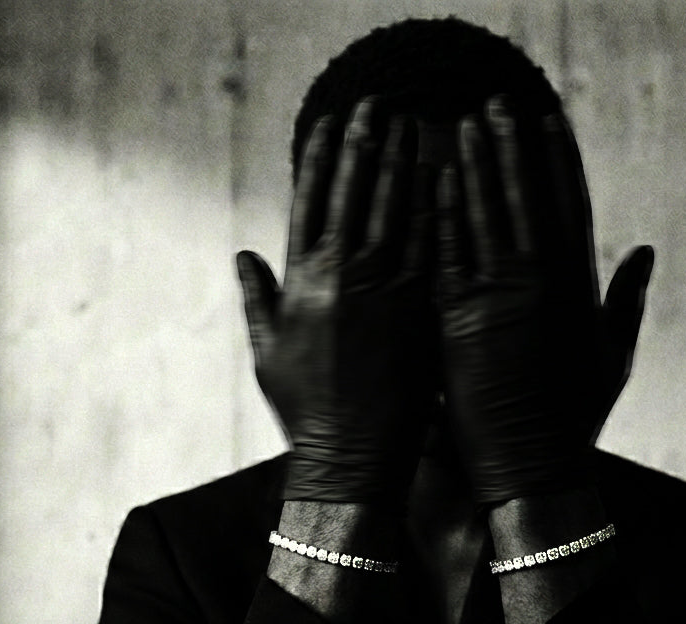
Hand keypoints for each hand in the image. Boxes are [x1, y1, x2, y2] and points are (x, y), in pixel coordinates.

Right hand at [237, 98, 433, 504]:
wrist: (351, 456)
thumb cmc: (306, 409)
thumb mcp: (268, 350)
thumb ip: (259, 296)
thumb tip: (243, 254)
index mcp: (302, 279)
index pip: (310, 199)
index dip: (321, 156)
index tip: (331, 121)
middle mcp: (342, 275)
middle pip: (355, 191)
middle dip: (365, 142)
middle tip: (378, 104)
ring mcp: (384, 289)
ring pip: (395, 208)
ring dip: (402, 161)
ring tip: (413, 125)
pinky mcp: (419, 307)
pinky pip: (430, 244)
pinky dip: (434, 206)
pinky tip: (442, 175)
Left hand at [436, 96, 653, 503]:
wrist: (534, 469)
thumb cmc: (575, 419)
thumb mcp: (614, 355)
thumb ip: (627, 299)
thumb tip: (646, 251)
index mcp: (580, 287)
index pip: (569, 204)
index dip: (557, 158)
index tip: (546, 120)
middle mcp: (543, 284)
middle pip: (525, 197)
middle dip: (511, 146)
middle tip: (496, 105)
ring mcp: (501, 299)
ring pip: (486, 215)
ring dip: (475, 164)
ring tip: (463, 124)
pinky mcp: (461, 320)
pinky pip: (449, 253)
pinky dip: (443, 213)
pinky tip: (435, 178)